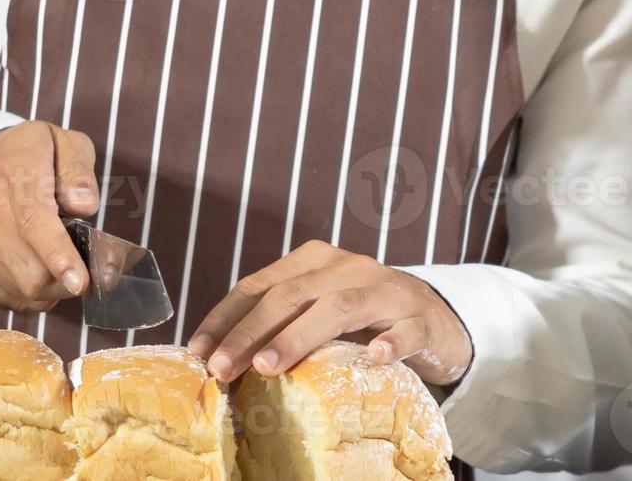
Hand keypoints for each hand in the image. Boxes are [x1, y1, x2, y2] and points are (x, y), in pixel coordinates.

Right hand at [0, 121, 99, 311]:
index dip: (58, 255)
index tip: (79, 281)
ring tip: (59, 264)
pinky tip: (35, 269)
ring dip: (50, 289)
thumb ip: (78, 170)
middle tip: (88, 271)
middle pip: (29, 270)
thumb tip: (83, 206)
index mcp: (12, 171)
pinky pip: (3, 298)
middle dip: (67, 281)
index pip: (33, 221)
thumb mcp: (62, 143)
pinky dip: (28, 294)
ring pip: (19, 289)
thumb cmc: (26, 156)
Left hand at [187, 240, 472, 386]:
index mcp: (315, 261)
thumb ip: (280, 323)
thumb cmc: (363, 319)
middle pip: (292, 294)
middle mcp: (348, 267)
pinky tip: (375, 357)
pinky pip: (405, 329)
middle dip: (250, 332)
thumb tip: (216, 360)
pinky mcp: (420, 319)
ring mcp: (386, 291)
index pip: (260, 284)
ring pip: (339, 307)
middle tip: (221, 369)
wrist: (435, 317)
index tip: (197, 353)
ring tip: (268, 365)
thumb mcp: (318, 311)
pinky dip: (391, 342)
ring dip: (300, 336)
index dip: (225, 317)